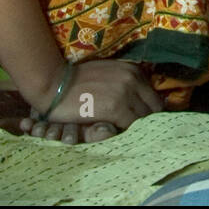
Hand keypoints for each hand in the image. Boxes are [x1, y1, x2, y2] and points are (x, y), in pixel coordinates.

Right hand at [19, 59, 165, 141]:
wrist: (54, 84)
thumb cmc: (77, 81)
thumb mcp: (109, 74)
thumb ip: (125, 84)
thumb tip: (139, 101)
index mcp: (133, 71)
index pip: (154, 97)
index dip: (150, 111)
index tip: (144, 122)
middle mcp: (133, 79)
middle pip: (152, 107)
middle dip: (146, 121)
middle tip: (138, 133)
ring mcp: (125, 93)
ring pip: (143, 118)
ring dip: (136, 128)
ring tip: (128, 137)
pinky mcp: (115, 108)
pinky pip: (130, 125)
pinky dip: (126, 132)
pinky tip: (119, 137)